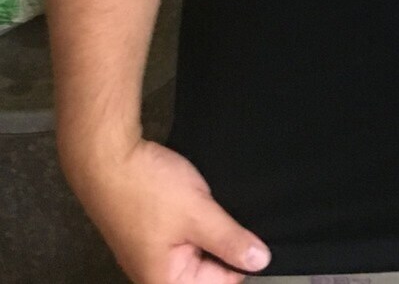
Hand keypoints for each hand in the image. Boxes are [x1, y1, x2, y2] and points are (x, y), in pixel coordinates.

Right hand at [64, 137, 270, 283]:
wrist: (106, 158)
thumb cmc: (147, 189)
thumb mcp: (198, 214)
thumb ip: (230, 240)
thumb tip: (261, 261)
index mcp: (166, 283)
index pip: (223, 283)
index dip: (241, 257)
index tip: (250, 231)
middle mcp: (155, 276)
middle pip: (208, 269)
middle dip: (222, 241)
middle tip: (221, 213)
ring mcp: (150, 253)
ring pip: (196, 249)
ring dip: (208, 228)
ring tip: (207, 203)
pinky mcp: (148, 232)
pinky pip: (182, 234)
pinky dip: (194, 219)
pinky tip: (196, 198)